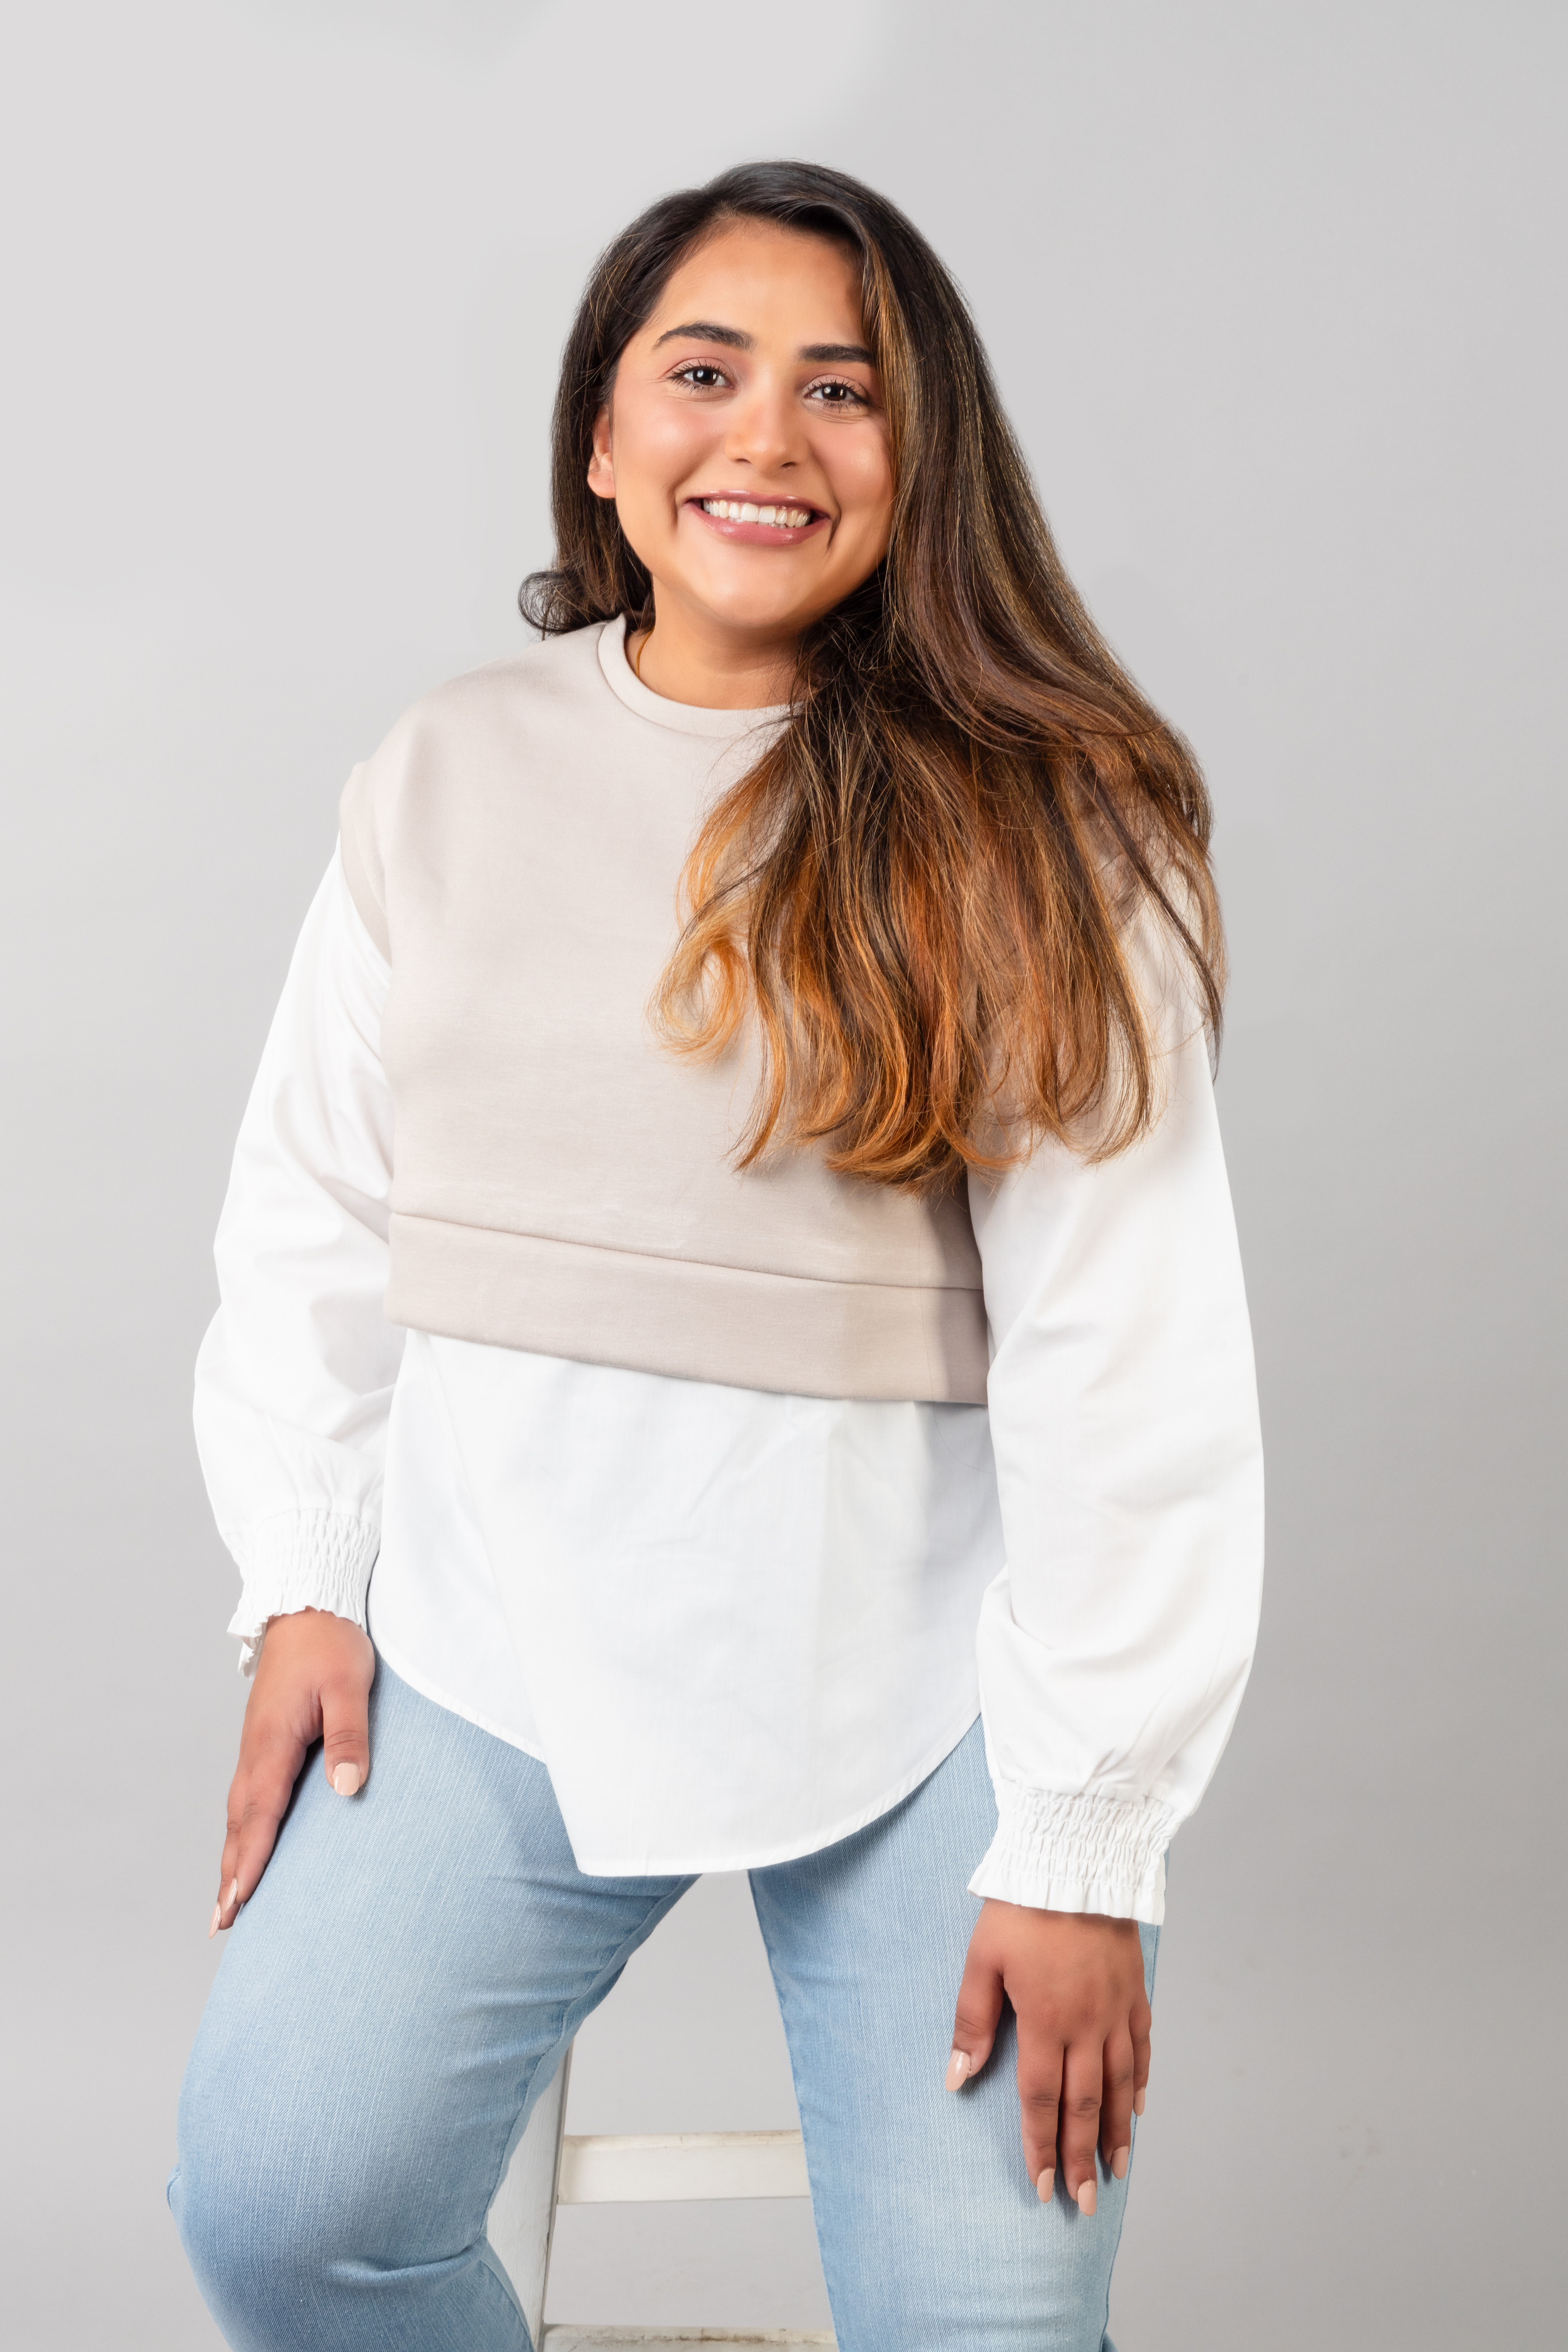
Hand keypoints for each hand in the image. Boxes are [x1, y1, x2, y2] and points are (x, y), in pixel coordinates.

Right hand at [209, 1608, 373, 1935]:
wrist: (307, 1603)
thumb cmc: (331, 1643)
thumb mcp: (350, 1686)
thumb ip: (350, 1737)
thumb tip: (348, 1788)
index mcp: (273, 1741)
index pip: (261, 1814)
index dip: (251, 1862)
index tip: (238, 1904)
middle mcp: (256, 1749)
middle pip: (240, 1823)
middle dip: (231, 1873)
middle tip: (222, 1922)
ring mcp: (255, 1744)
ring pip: (238, 1811)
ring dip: (231, 1855)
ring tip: (226, 1900)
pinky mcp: (263, 1738)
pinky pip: (246, 1794)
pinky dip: (241, 1827)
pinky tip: (245, 1844)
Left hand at [946, 1900, 1150, 2213]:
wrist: (1076, 1858)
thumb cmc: (1021, 1906)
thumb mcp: (982, 1959)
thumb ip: (972, 2021)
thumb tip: (958, 2077)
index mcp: (1045, 2020)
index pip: (1042, 2100)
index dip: (1041, 2147)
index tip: (1043, 2187)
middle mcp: (1087, 2025)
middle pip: (1085, 2106)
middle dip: (1082, 2158)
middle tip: (1085, 2202)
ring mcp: (1116, 2009)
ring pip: (1120, 2085)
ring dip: (1118, 2132)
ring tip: (1117, 2169)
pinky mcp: (1134, 1990)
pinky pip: (1142, 2047)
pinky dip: (1141, 2082)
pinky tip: (1139, 2108)